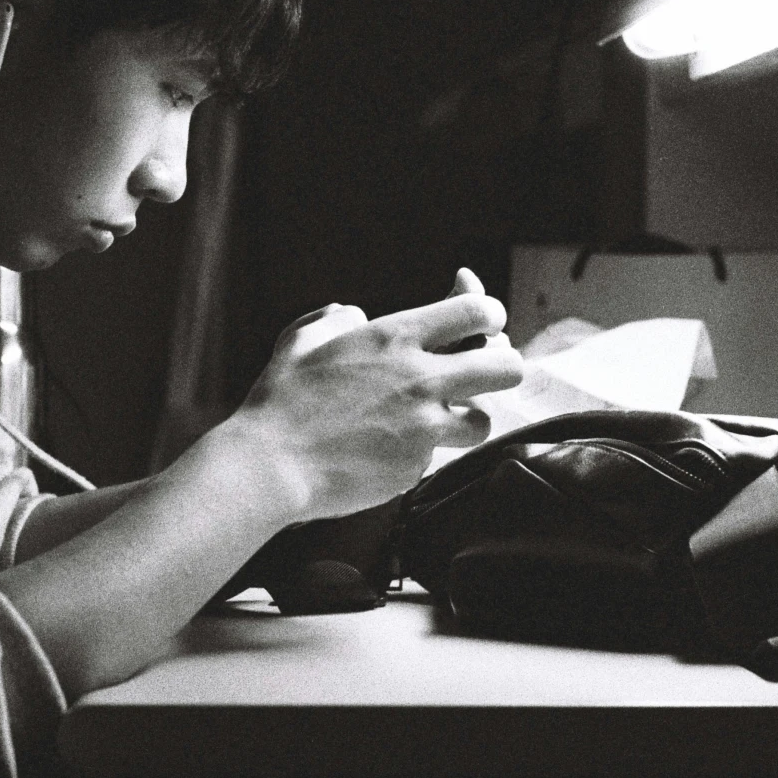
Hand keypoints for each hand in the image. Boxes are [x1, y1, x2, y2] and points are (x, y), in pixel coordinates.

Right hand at [231, 268, 523, 522]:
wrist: (271, 465)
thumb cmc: (280, 400)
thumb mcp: (302, 339)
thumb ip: (336, 318)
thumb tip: (355, 315)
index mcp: (396, 337)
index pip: (479, 311)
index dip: (489, 314)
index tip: (479, 322)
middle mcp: (420, 379)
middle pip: (507, 366)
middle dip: (501, 366)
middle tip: (480, 372)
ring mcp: (423, 428)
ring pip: (483, 420)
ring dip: (467, 416)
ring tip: (439, 416)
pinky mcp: (415, 467)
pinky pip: (437, 455)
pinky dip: (422, 450)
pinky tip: (390, 447)